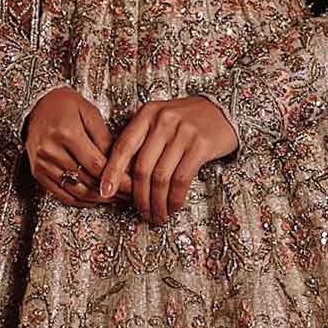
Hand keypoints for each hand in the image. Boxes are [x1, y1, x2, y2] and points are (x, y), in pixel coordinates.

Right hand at [22, 86, 135, 207]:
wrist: (36, 106)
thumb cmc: (65, 105)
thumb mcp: (89, 113)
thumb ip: (104, 139)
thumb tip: (120, 164)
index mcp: (66, 133)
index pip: (96, 165)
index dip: (117, 178)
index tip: (131, 184)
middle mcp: (51, 151)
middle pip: (88, 181)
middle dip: (112, 191)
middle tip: (129, 193)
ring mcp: (42, 164)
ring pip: (77, 192)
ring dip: (99, 199)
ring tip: (116, 198)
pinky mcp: (38, 172)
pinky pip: (62, 195)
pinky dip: (81, 201)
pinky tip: (95, 199)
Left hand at [98, 96, 237, 224]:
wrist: (222, 111)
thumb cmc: (186, 121)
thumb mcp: (159, 121)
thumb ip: (141, 140)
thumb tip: (119, 176)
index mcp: (147, 114)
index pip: (123, 147)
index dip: (112, 172)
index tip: (104, 192)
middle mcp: (163, 120)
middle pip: (142, 167)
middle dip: (139, 197)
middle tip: (141, 213)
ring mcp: (183, 132)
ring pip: (161, 177)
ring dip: (157, 202)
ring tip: (157, 215)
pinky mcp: (201, 145)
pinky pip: (181, 179)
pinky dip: (175, 198)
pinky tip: (173, 207)